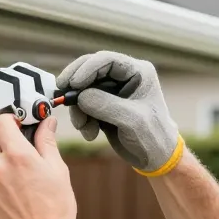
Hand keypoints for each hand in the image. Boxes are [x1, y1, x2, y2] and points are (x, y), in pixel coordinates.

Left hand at [0, 114, 78, 218]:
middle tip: (24, 161)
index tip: (17, 126)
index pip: (1, 122)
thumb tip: (46, 123)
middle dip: (7, 147)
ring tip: (22, 188)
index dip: (10, 121)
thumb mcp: (57, 170)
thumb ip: (47, 141)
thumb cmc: (55, 209)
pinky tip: (14, 200)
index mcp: (17, 155)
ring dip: (1, 170)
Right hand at [56, 51, 181, 174]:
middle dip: (75, 85)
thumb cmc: (153, 137)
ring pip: (83, 90)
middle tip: (62, 95)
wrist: (156, 158)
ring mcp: (113, 92)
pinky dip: (82, 119)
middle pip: (90, 71)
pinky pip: (83, 106)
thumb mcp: (131, 120)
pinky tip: (90, 133)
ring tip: (83, 127)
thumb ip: (105, 105)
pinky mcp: (104, 106)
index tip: (73, 83)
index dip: (87, 68)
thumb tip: (80, 96)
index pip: (107, 60)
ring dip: (78, 109)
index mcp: (138, 72)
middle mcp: (124, 78)